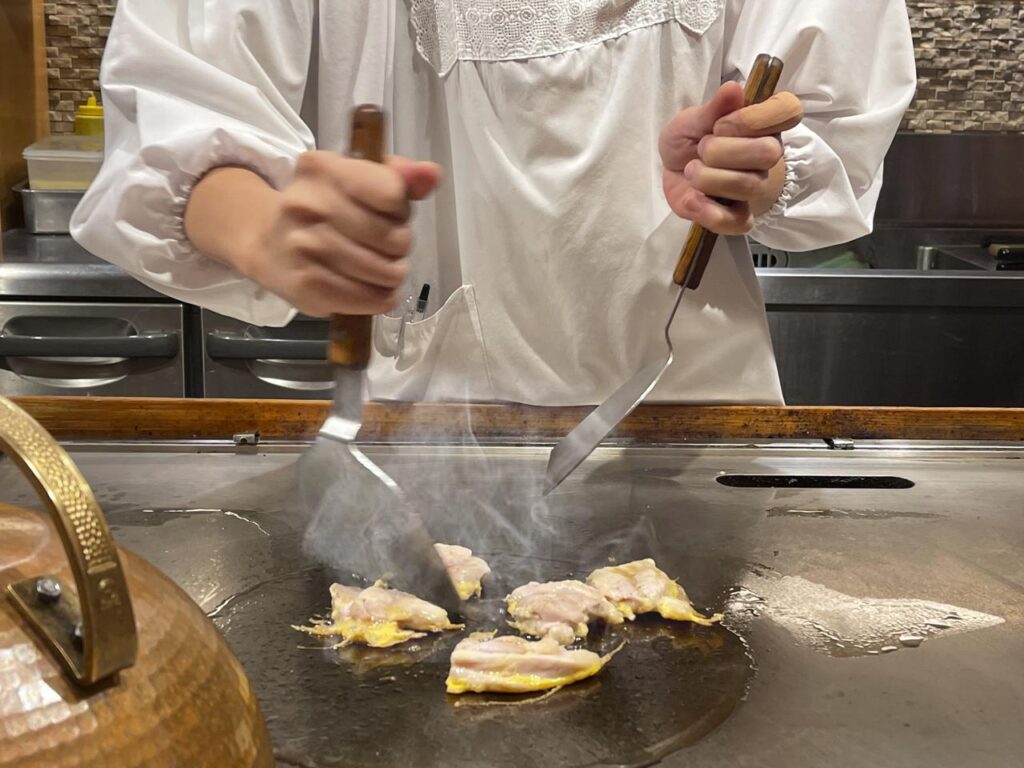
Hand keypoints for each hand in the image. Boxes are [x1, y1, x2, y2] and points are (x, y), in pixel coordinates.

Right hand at [186, 154, 441, 316]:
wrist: (266, 241)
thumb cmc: (323, 208)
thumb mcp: (355, 180)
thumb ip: (398, 176)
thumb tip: (431, 174)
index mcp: (324, 169)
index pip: (393, 194)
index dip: (400, 210)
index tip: (388, 213)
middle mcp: (309, 205)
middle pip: (395, 237)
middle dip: (399, 245)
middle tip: (384, 246)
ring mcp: (304, 247)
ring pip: (385, 272)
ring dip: (392, 275)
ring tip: (380, 269)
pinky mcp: (305, 285)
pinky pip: (366, 299)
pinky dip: (378, 299)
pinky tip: (372, 290)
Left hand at [660, 82, 802, 234]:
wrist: (675, 172)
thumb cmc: (690, 139)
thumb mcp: (693, 119)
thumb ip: (713, 108)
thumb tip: (734, 89)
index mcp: (764, 123)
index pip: (789, 110)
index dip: (752, 118)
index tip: (721, 124)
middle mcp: (768, 155)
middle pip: (767, 153)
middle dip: (722, 150)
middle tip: (701, 149)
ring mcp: (756, 188)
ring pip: (747, 185)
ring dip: (708, 177)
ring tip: (692, 171)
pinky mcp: (739, 217)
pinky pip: (737, 222)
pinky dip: (708, 212)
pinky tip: (693, 199)